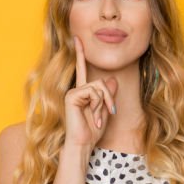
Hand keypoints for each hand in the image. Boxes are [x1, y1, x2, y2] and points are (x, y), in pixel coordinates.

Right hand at [63, 34, 117, 151]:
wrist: (83, 144)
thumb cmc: (92, 132)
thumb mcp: (105, 111)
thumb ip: (108, 96)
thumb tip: (112, 80)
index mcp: (82, 92)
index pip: (82, 69)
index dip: (79, 54)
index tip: (77, 38)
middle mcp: (76, 90)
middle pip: (100, 82)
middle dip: (109, 98)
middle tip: (110, 112)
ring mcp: (73, 92)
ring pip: (98, 87)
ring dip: (104, 103)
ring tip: (98, 118)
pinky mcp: (72, 96)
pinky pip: (93, 92)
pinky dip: (98, 105)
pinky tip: (93, 116)